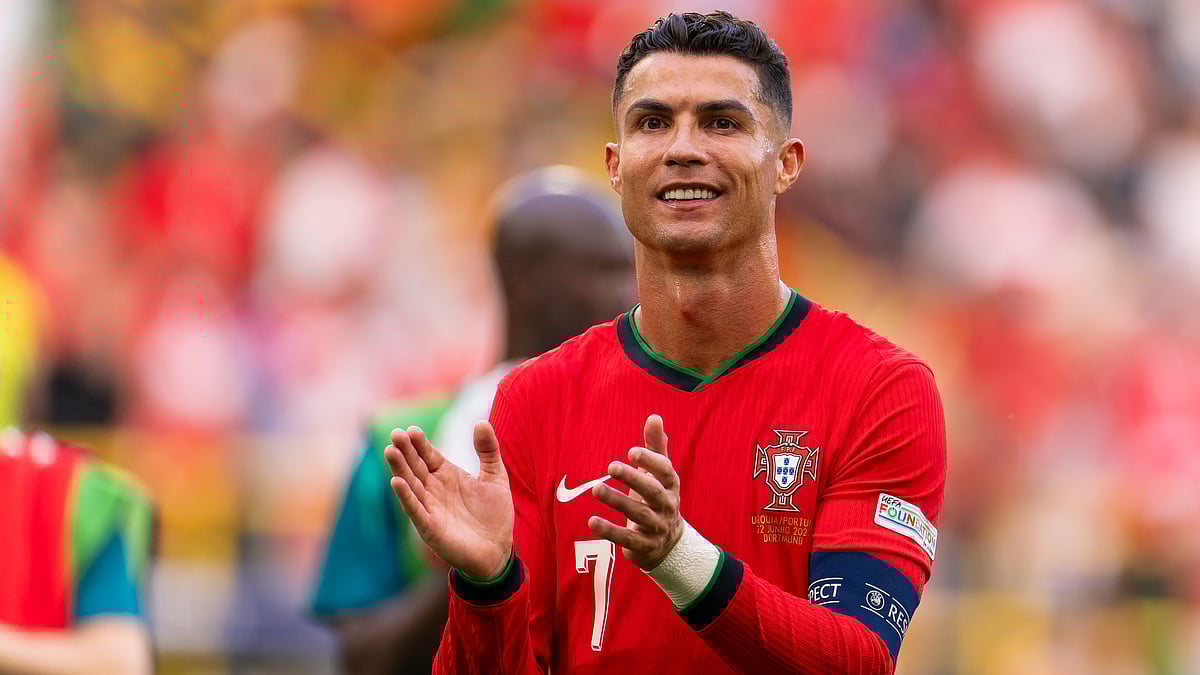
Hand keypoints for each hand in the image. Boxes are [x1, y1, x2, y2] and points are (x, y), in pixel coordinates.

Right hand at [385, 422, 512, 578]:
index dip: (420, 443)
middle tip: (395, 434)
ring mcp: (430, 508)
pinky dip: (406, 496)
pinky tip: (396, 482)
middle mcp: (434, 489)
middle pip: (416, 466)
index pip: (429, 455)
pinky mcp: (430, 527)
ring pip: (411, 485)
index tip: (411, 430)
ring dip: (400, 469)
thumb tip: (481, 422)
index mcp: (447, 475)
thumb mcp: (496, 477)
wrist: (499, 550)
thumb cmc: (494, 514)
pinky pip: (415, 510)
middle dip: (405, 451)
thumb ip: (488, 450)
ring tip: (390, 451)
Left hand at [587, 414, 683, 570]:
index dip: (650, 461)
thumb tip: (654, 417)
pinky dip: (610, 531)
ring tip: (595, 489)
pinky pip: (627, 539)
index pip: (665, 471)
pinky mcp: (644, 546)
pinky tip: (592, 522)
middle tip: (611, 466)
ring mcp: (657, 527)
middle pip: (652, 491)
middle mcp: (667, 505)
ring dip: (617, 501)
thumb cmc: (657, 498)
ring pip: (638, 514)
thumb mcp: (659, 474)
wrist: (668, 543)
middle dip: (633, 478)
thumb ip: (656, 447)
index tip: (631, 452)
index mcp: (671, 485)